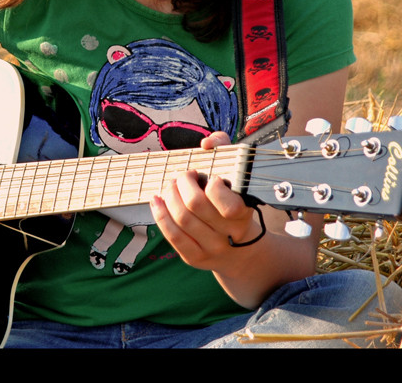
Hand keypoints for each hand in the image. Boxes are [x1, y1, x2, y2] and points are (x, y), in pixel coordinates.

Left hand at [149, 131, 263, 270]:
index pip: (228, 203)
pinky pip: (173, 236)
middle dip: (183, 183)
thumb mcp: (236, 173)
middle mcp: (230, 234)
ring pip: (182, 219)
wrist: (242, 249)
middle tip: (183, 176)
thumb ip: (224, 147)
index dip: (214, 186)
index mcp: (244, 213)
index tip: (211, 177)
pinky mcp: (195, 258)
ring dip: (170, 196)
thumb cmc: (234, 200)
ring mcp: (212, 248)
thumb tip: (206, 143)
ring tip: (170, 186)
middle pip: (196, 206)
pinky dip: (160, 215)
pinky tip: (157, 201)